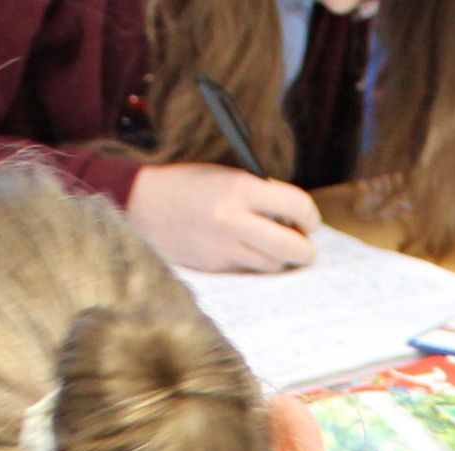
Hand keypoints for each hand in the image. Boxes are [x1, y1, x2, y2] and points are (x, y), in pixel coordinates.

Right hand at [127, 163, 320, 272]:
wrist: (144, 203)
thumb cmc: (190, 185)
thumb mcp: (228, 177)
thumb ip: (261, 195)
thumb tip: (295, 219)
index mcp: (240, 189)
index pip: (297, 206)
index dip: (310, 216)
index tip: (309, 221)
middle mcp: (234, 221)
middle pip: (292, 247)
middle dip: (306, 249)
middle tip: (305, 244)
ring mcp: (224, 248)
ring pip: (273, 264)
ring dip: (280, 257)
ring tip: (273, 244)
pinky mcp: (215, 266)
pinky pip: (249, 270)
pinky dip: (255, 262)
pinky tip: (246, 249)